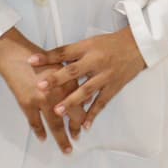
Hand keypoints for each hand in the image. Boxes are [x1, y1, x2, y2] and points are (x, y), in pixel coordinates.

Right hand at [0, 28, 84, 153]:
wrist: (12, 52)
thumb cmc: (32, 54)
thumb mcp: (58, 64)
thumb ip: (70, 80)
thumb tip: (78, 96)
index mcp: (67, 82)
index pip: (81, 105)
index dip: (83, 117)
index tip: (83, 125)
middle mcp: (58, 93)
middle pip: (71, 118)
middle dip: (75, 131)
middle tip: (76, 139)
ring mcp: (42, 100)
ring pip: (55, 125)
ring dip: (61, 138)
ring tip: (66, 148)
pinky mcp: (27, 103)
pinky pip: (35, 122)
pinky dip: (39, 131)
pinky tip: (42, 138)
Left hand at [29, 27, 146, 131]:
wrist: (137, 47)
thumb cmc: (109, 44)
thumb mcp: (89, 43)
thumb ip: (71, 53)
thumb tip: (48, 61)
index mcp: (87, 48)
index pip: (63, 52)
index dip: (47, 56)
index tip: (31, 60)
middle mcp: (96, 62)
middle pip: (73, 71)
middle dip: (56, 80)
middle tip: (40, 87)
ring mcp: (106, 76)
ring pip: (87, 90)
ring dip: (71, 102)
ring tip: (57, 111)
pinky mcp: (114, 87)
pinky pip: (102, 102)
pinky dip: (93, 114)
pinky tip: (83, 125)